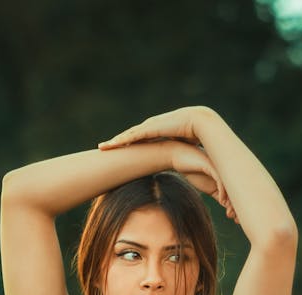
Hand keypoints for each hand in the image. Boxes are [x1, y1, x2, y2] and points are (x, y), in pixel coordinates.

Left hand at [98, 106, 212, 148]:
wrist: (199, 122)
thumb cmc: (195, 134)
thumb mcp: (184, 146)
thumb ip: (180, 153)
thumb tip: (186, 165)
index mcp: (158, 131)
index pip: (140, 139)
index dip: (130, 144)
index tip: (121, 150)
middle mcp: (151, 127)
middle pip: (130, 136)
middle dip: (117, 142)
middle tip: (105, 147)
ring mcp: (149, 127)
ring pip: (127, 136)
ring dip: (115, 142)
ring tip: (103, 147)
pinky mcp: (149, 129)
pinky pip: (131, 136)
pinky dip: (121, 140)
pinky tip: (112, 144)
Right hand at [170, 141, 238, 221]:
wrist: (176, 155)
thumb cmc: (190, 169)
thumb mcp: (206, 184)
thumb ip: (216, 191)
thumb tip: (226, 203)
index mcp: (227, 175)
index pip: (237, 191)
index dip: (238, 206)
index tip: (236, 221)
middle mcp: (225, 170)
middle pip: (237, 189)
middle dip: (238, 206)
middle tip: (237, 220)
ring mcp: (219, 166)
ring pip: (231, 185)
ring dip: (231, 201)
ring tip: (230, 213)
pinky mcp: (211, 165)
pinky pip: (220, 179)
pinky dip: (223, 191)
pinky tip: (222, 202)